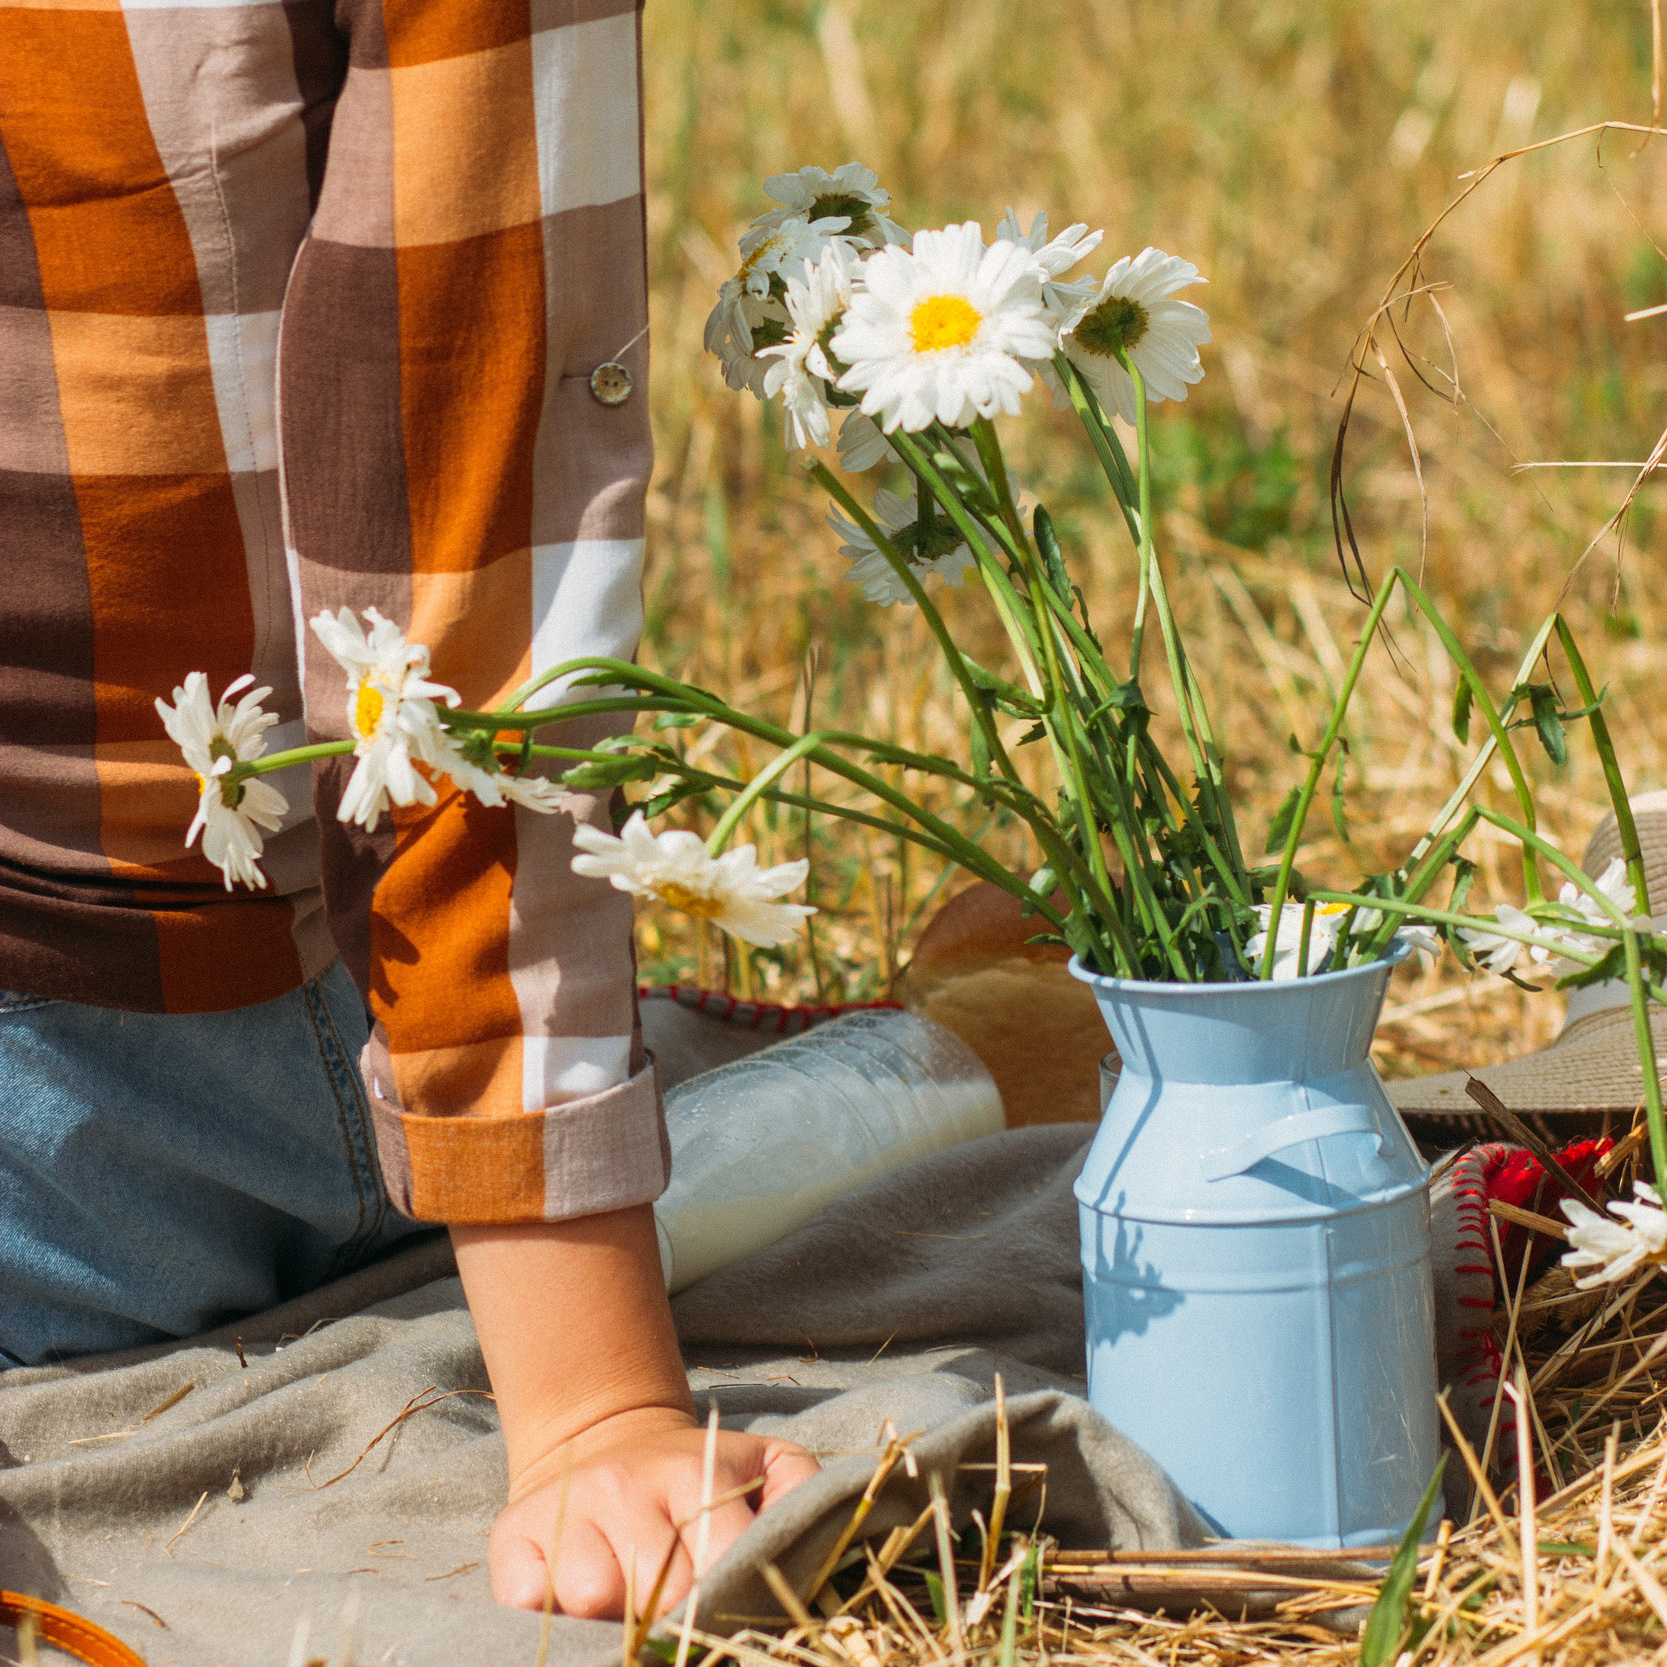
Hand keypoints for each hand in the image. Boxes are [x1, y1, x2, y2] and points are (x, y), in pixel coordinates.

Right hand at [449, 1209, 819, 1618]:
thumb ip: (805, 1496)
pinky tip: (573, 1596)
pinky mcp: (513, 1537)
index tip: (727, 1607)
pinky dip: (548, 1613)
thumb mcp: (766, 1464)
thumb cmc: (699, 1479)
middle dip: (675, 1618)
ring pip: (592, 1599)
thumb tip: (818, 1540)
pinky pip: (527, 1599)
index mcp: (694, 1472)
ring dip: (613, 1617)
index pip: (718, 1566)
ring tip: (631, 1597)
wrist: (606, 1441)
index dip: (725, 1602)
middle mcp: (626, 1485)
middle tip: (680, 1605)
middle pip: (657, 1594)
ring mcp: (567, 1509)